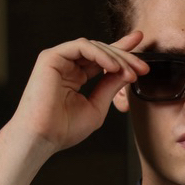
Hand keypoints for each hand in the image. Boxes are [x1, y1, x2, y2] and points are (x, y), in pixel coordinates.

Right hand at [12, 32, 147, 151]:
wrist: (42, 138)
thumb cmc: (63, 130)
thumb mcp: (96, 107)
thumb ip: (110, 87)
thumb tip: (127, 72)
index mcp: (75, 77)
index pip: (101, 60)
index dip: (122, 52)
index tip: (140, 48)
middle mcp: (67, 65)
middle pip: (101, 51)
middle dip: (124, 57)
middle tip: (143, 67)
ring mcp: (59, 59)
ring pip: (93, 47)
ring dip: (115, 57)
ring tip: (130, 72)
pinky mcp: (51, 57)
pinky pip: (81, 47)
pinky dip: (100, 54)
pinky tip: (113, 67)